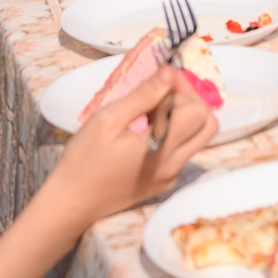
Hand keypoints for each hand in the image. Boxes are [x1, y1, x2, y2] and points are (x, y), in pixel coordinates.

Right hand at [36, 68, 218, 230]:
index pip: (197, 111)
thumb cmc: (84, 160)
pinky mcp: (160, 183)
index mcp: (164, 151)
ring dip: (183, 117)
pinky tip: (146, 129)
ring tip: (153, 108)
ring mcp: (169, 177)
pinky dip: (172, 134)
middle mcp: (173, 166)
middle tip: (164, 90)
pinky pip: (180, 153)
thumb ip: (143, 96)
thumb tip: (169, 73)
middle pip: (206, 126)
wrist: (71, 203)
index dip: (183, 88)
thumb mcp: (109, 120)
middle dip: (191, 101)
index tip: (163, 76)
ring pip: (196, 139)